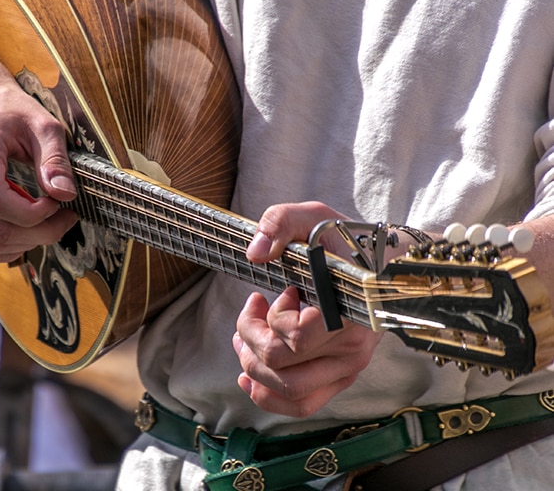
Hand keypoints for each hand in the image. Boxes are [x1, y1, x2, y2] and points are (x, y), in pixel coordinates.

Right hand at [0, 83, 78, 262]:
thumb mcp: (42, 124)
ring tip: (47, 225)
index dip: (33, 214)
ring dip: (24, 245)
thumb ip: (55, 159)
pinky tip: (25, 231)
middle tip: (65, 218)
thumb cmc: (8, 112)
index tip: (57, 202)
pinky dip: (5, 249)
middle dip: (39, 234)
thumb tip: (66, 194)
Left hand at [234, 201, 382, 416]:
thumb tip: (255, 255)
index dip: (274, 317)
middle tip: (252, 308)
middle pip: (282, 366)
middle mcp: (352, 348)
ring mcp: (348, 367)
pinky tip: (249, 379)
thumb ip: (280, 223)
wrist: (378, 263)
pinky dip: (269, 398)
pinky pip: (303, 405)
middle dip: (250, 336)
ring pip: (289, 391)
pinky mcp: (340, 377)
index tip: (280, 291)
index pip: (297, 338)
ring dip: (253, 366)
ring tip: (244, 338)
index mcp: (349, 311)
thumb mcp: (312, 217)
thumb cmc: (342, 242)